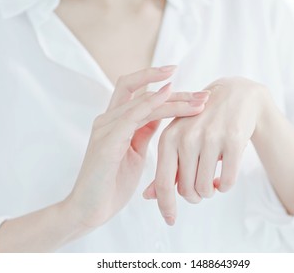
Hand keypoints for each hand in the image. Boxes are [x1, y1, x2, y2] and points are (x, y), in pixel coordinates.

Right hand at [65, 66, 209, 228]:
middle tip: (203, 94)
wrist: (90, 209)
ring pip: (142, 102)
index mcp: (115, 122)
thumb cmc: (112, 184)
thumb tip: (162, 115)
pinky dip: (150, 104)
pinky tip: (168, 96)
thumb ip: (144, 131)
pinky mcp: (107, 142)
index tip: (192, 89)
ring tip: (198, 101)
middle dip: (174, 89)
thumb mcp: (135, 152)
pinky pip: (131, 116)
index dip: (163, 85)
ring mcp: (105, 128)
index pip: (138, 92)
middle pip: (140, 90)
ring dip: (173, 99)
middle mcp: (108, 119)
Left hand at [143, 77, 270, 224]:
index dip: (166, 205)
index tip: (170, 220)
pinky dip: (226, 185)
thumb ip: (165, 168)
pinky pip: (228, 181)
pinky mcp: (234, 140)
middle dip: (194, 195)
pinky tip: (224, 175)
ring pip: (206, 188)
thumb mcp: (179, 139)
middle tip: (201, 188)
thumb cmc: (203, 122)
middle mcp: (187, 137)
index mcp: (168, 138)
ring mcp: (211, 138)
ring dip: (210, 190)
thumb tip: (148, 197)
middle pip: (186, 190)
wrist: (236, 95)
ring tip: (213, 179)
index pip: (163, 182)